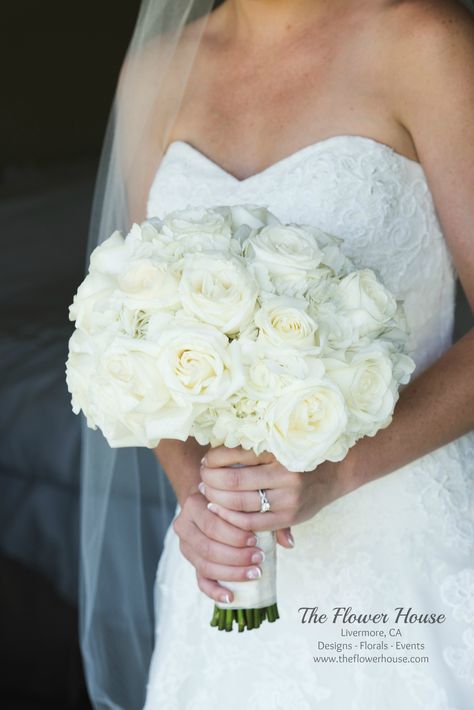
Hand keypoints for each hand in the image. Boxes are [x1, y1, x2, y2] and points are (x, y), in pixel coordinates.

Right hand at [172, 489, 267, 604]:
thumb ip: (265, 515)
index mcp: (194, 503)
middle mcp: (184, 524)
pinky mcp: (192, 562)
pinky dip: (215, 591)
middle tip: (259, 558)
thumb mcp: (246, 501)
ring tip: (255, 573)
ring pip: (204, 565)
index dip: (234, 535)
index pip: (212, 523)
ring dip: (231, 572)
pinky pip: (200, 581)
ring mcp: (186, 546)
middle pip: (207, 546)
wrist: (213, 502)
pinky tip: (231, 597)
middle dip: (235, 556)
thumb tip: (288, 542)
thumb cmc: (233, 501)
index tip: (256, 540)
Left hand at [199, 446, 355, 534]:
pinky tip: (221, 511)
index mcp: (278, 450)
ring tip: (207, 493)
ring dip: (216, 499)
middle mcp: (284, 473)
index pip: (236, 453)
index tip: (205, 460)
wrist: (334, 475)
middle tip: (202, 478)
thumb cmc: (297, 457)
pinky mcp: (289, 517)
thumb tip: (213, 452)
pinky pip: (250, 522)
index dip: (214, 458)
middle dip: (211, 480)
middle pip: (234, 479)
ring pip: (239, 502)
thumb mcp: (279, 447)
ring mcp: (287, 497)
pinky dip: (230, 518)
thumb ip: (251, 451)